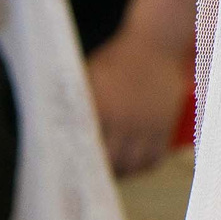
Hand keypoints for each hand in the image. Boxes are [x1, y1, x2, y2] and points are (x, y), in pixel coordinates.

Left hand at [85, 30, 190, 175]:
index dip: (80, 164)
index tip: (73, 170)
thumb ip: (77, 104)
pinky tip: (135, 163)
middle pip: (112, 162)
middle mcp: (125, 119)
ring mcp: (147, 123)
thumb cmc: (114, 59)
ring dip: (123, 172)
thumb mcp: (88, 76)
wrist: (154, 43)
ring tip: (114, 171)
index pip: (87, 148)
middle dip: (101, 173)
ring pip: (134, 164)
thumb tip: (56, 130)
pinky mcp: (164, 123)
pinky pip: (155, 156)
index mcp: (101, 107)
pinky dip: (144, 165)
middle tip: (92, 176)